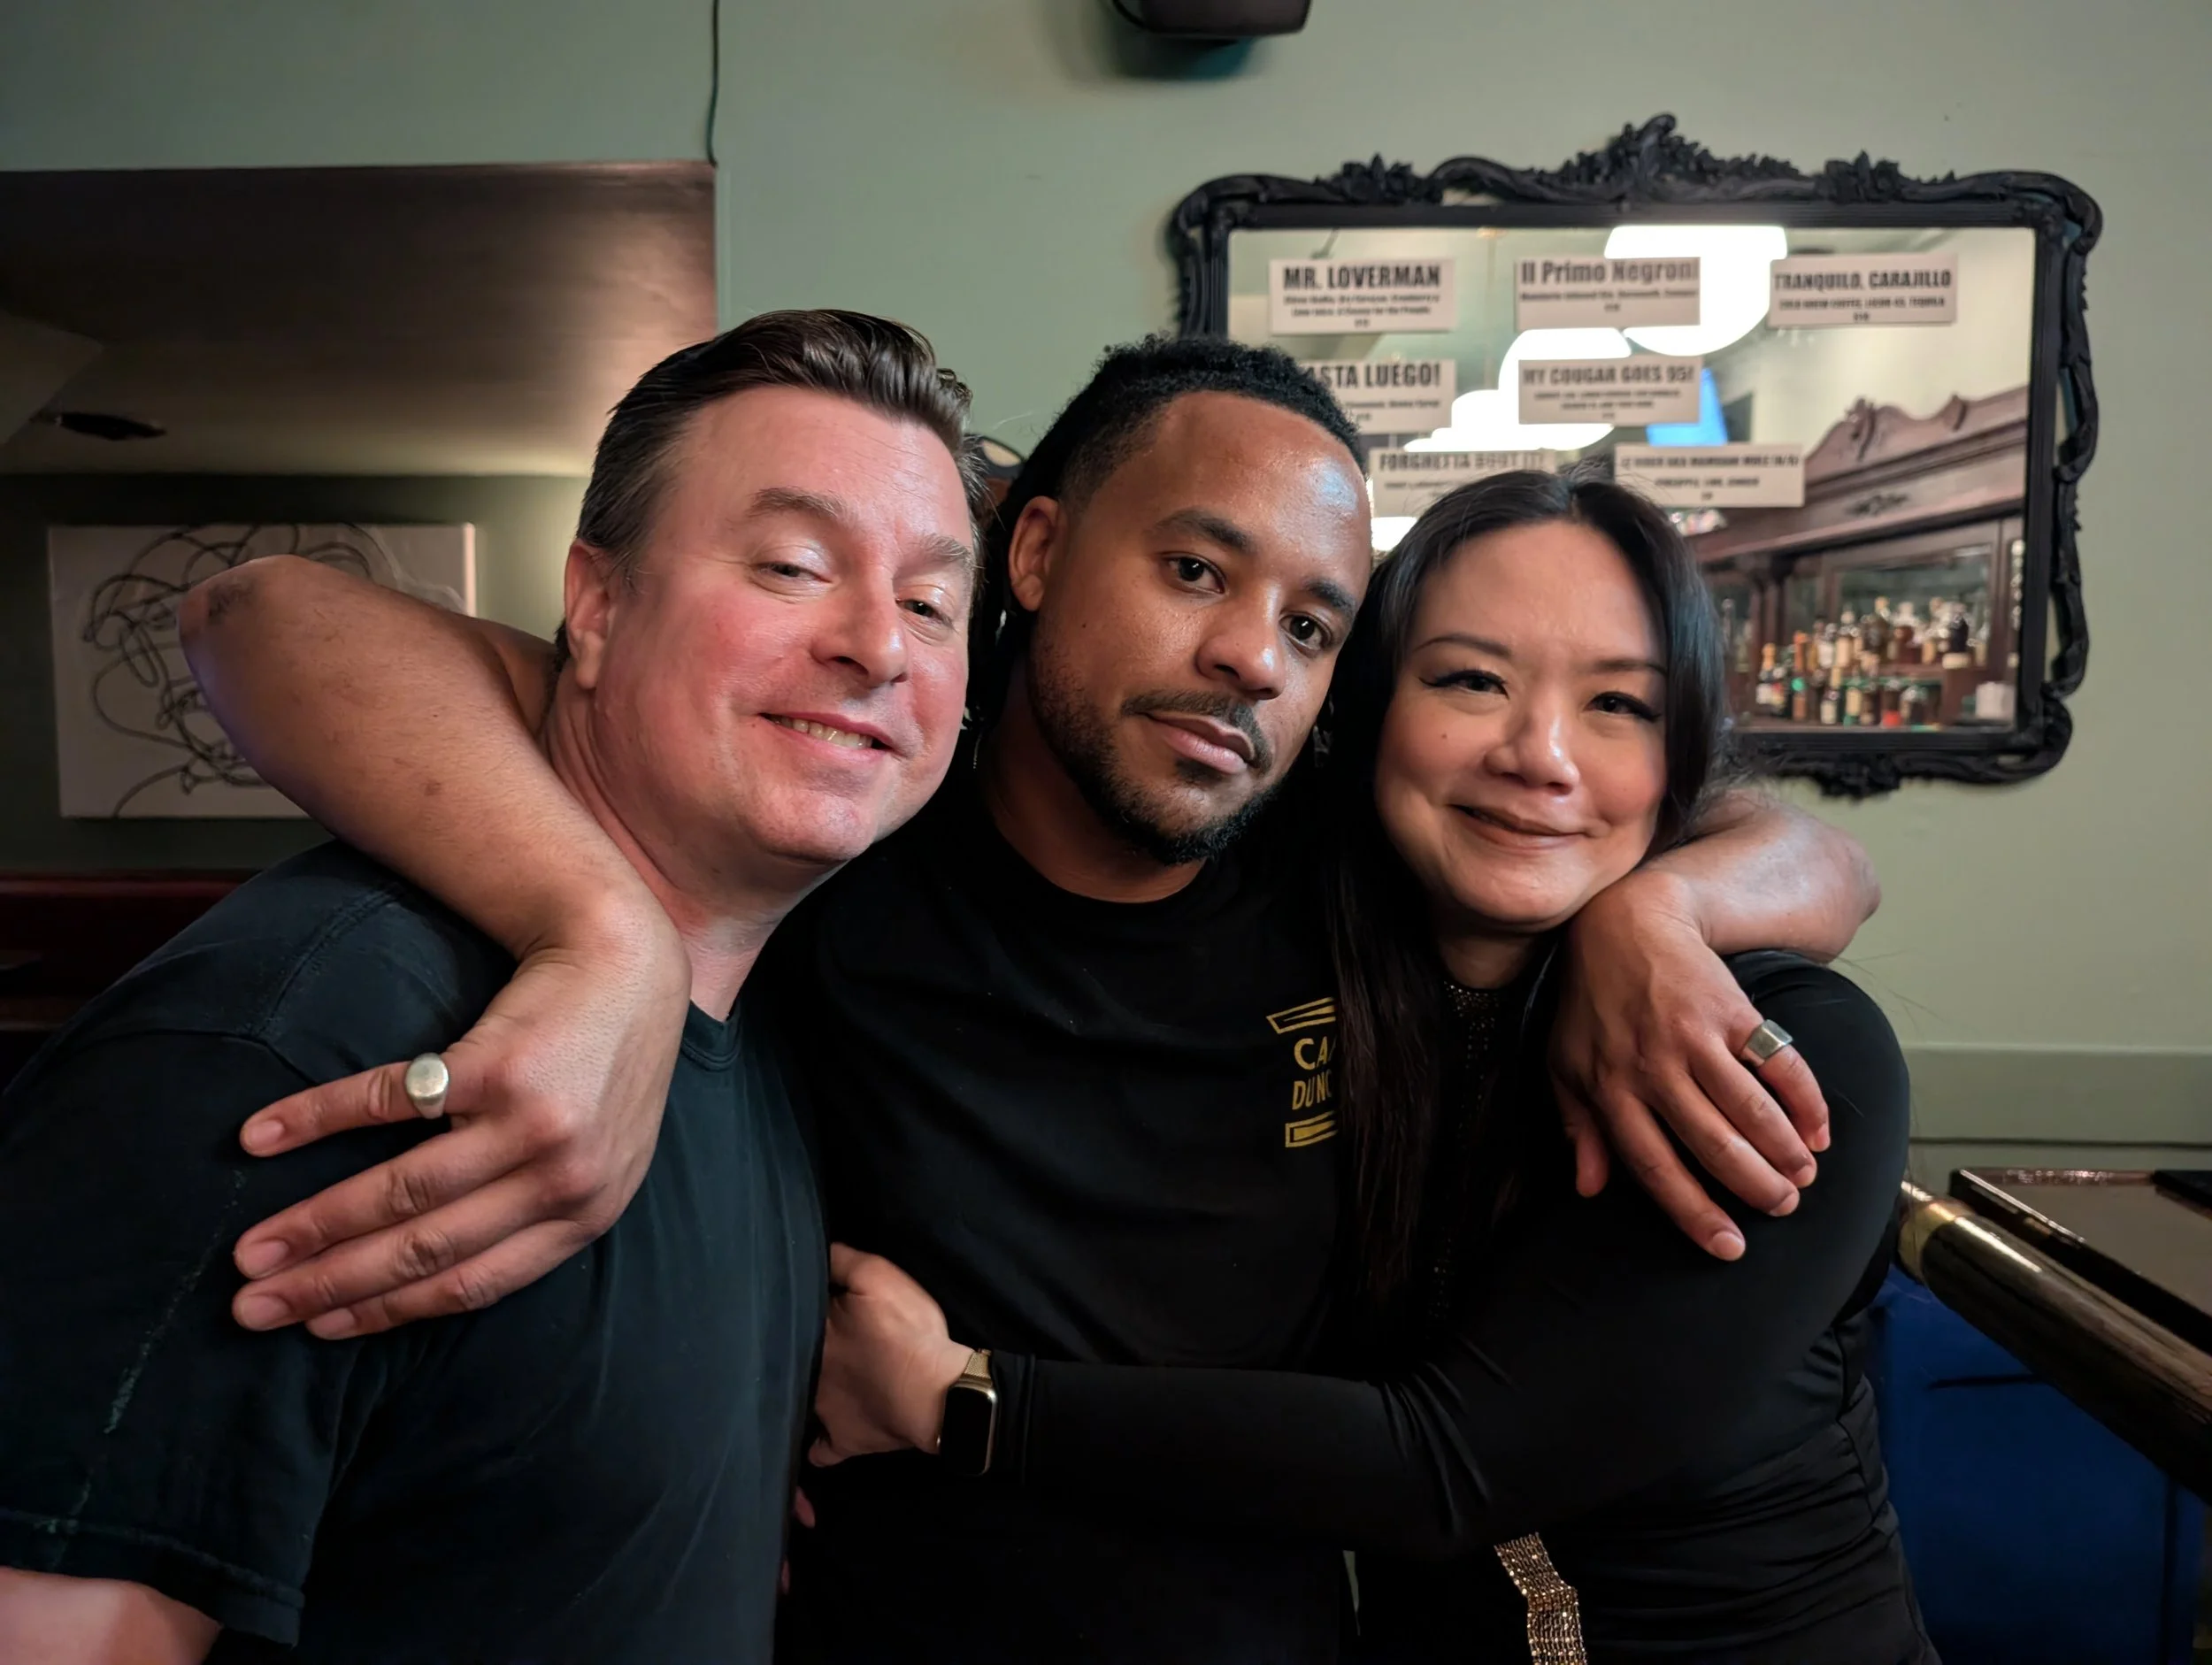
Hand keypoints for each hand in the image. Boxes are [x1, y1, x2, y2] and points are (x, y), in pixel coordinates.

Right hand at [227, 908, 689, 1337]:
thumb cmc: (603, 1065)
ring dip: (313, 1225)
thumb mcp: (601, 1156)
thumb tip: (432, 1272)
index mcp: (585, 1214)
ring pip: (401, 1192)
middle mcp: (561, 1179)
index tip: (318, 1328)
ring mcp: (531, 1123)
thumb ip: (538, 1212)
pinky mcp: (498, 1065)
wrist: (629, 961)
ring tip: (249, 1250)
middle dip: (330, 1285)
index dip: (385, 1311)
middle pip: (423, 1249)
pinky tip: (262, 1137)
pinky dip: (317, 1120)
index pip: (469, 1284)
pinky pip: (390, 1103)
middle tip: (254, 1307)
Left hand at [810, 1244, 971, 1466]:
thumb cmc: (908, 1331)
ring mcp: (824, 1412)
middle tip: (805, 1346)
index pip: (792, 1319)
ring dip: (800, 1392)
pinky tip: (820, 1439)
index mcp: (817, 1333)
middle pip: (791, 1361)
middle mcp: (810, 1374)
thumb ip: (842, 1261)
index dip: (794, 1312)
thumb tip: (813, 1252)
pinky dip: (819, 1445)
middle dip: (791, 1354)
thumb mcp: (878, 1276)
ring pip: (801, 1401)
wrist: (938, 1392)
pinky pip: (821, 1449)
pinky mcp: (843, 1440)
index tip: (798, 1308)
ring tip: (807, 1386)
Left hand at [1552, 870, 1828, 1260]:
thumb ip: (1578, 1127)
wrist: (1626, 924)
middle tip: (1782, 1208)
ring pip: (1748, 1108)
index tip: (1728, 1246)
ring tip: (1803, 1178)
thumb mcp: (1566, 1064)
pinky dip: (1804, 1099)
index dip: (1693, 1211)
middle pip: (1711, 1143)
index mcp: (1611, 1089)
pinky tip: (1819, 1129)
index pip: (1654, 1166)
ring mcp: (1693, 1037)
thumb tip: (1587, 1188)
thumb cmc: (1592, 1004)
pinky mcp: (1731, 1009)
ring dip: (1784, 1149)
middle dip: (1753, 1185)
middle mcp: (1652, 1068)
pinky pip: (1777, 1062)